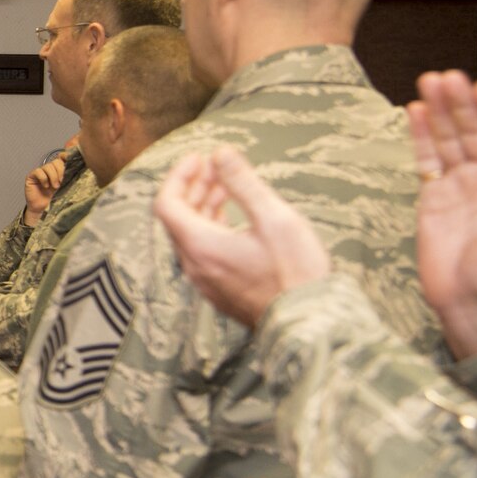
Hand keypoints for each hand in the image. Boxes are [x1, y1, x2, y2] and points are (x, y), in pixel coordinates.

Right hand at [23, 156, 67, 224]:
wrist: (43, 211)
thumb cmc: (56, 200)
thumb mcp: (68, 188)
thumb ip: (72, 178)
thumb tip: (81, 169)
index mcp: (60, 170)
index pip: (63, 157)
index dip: (66, 157)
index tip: (70, 162)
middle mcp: (51, 170)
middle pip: (56, 161)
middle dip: (61, 171)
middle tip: (62, 182)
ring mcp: (41, 172)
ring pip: (48, 166)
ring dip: (53, 176)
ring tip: (55, 187)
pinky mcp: (32, 176)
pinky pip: (38, 171)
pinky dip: (43, 178)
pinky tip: (45, 186)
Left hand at [153, 147, 328, 327]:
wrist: (309, 325)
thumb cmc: (296, 271)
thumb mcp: (274, 218)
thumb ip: (243, 183)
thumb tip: (221, 152)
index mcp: (200, 246)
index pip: (167, 203)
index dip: (178, 175)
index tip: (199, 157)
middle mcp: (194, 265)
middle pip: (177, 218)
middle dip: (193, 186)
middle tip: (214, 166)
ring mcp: (205, 281)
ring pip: (191, 235)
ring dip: (202, 206)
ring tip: (225, 186)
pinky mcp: (219, 290)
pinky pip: (203, 252)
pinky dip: (211, 227)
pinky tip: (233, 218)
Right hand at [409, 70, 476, 357]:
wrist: (473, 307)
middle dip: (463, 104)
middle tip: (447, 78)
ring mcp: (466, 184)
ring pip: (453, 138)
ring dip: (441, 111)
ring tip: (429, 82)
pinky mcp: (436, 197)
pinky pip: (428, 159)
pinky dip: (420, 135)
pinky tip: (414, 112)